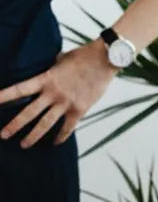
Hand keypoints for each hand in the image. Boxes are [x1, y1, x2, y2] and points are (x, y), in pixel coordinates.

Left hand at [0, 40, 116, 146]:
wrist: (104, 60)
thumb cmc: (82, 56)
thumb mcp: (59, 61)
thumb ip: (50, 72)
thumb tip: (46, 76)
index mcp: (45, 79)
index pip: (19, 89)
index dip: (3, 96)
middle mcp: (53, 93)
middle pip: (29, 112)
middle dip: (15, 125)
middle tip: (3, 135)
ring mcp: (66, 103)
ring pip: (46, 123)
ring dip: (34, 135)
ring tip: (24, 145)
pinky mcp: (80, 109)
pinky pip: (68, 127)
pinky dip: (62, 136)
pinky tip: (55, 142)